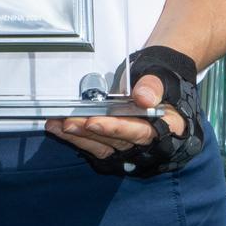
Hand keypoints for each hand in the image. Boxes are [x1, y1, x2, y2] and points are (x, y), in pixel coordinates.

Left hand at [44, 74, 182, 159]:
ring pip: (104, 146)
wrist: (159, 88)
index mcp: (168, 128)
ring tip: (57, 125)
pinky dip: (78, 138)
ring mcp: (132, 146)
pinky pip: (96, 145)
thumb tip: (143, 98)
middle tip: (68, 122)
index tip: (94, 122)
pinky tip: (59, 129)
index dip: (117, 128)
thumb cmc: (161, 83)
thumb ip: (154, 86)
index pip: (141, 132)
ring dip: (79, 136)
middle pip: (118, 141)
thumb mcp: (163, 78)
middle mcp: (150, 142)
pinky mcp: (117, 146)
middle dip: (90, 132)